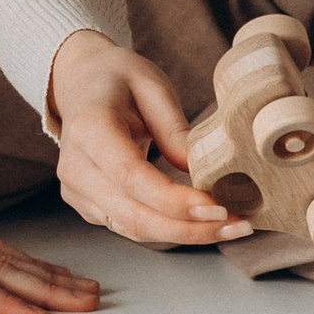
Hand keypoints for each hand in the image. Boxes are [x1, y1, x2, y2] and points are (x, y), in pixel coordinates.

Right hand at [48, 33, 242, 249]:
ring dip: (184, 234)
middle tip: (237, 227)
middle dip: (189, 227)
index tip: (218, 208)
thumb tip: (204, 174)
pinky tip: (202, 225)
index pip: (131, 177)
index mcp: (89, 129)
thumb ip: (175, 130)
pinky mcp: (87, 205)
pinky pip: (131, 226)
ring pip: (134, 228)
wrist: (80, 83)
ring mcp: (77, 190)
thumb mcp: (152, 86)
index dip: (174, 200)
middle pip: (133, 214)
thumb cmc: (118, 79)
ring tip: (230, 229)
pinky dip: (169, 230)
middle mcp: (76, 167)